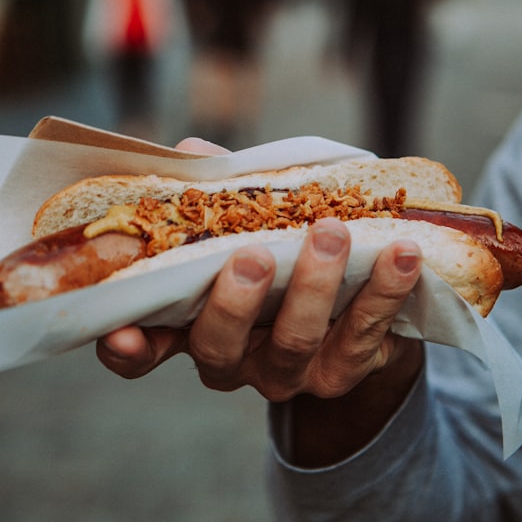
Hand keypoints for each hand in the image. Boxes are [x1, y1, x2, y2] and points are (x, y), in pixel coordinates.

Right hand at [95, 137, 426, 463]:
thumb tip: (193, 150)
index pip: (146, 347)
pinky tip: (400, 253)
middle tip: (253, 256)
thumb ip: (221, 191)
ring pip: (292, 343)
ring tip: (330, 233)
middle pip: (217, 347)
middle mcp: (232, 357)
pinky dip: (383, 291)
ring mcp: (287, 371)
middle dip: (234, 304)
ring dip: (313, 287)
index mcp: (191, 322)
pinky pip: (363, 336)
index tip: (120, 333)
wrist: (356, 305)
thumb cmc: (283, 250)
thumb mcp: (247, 219)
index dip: (128, 348)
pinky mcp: (344, 370)